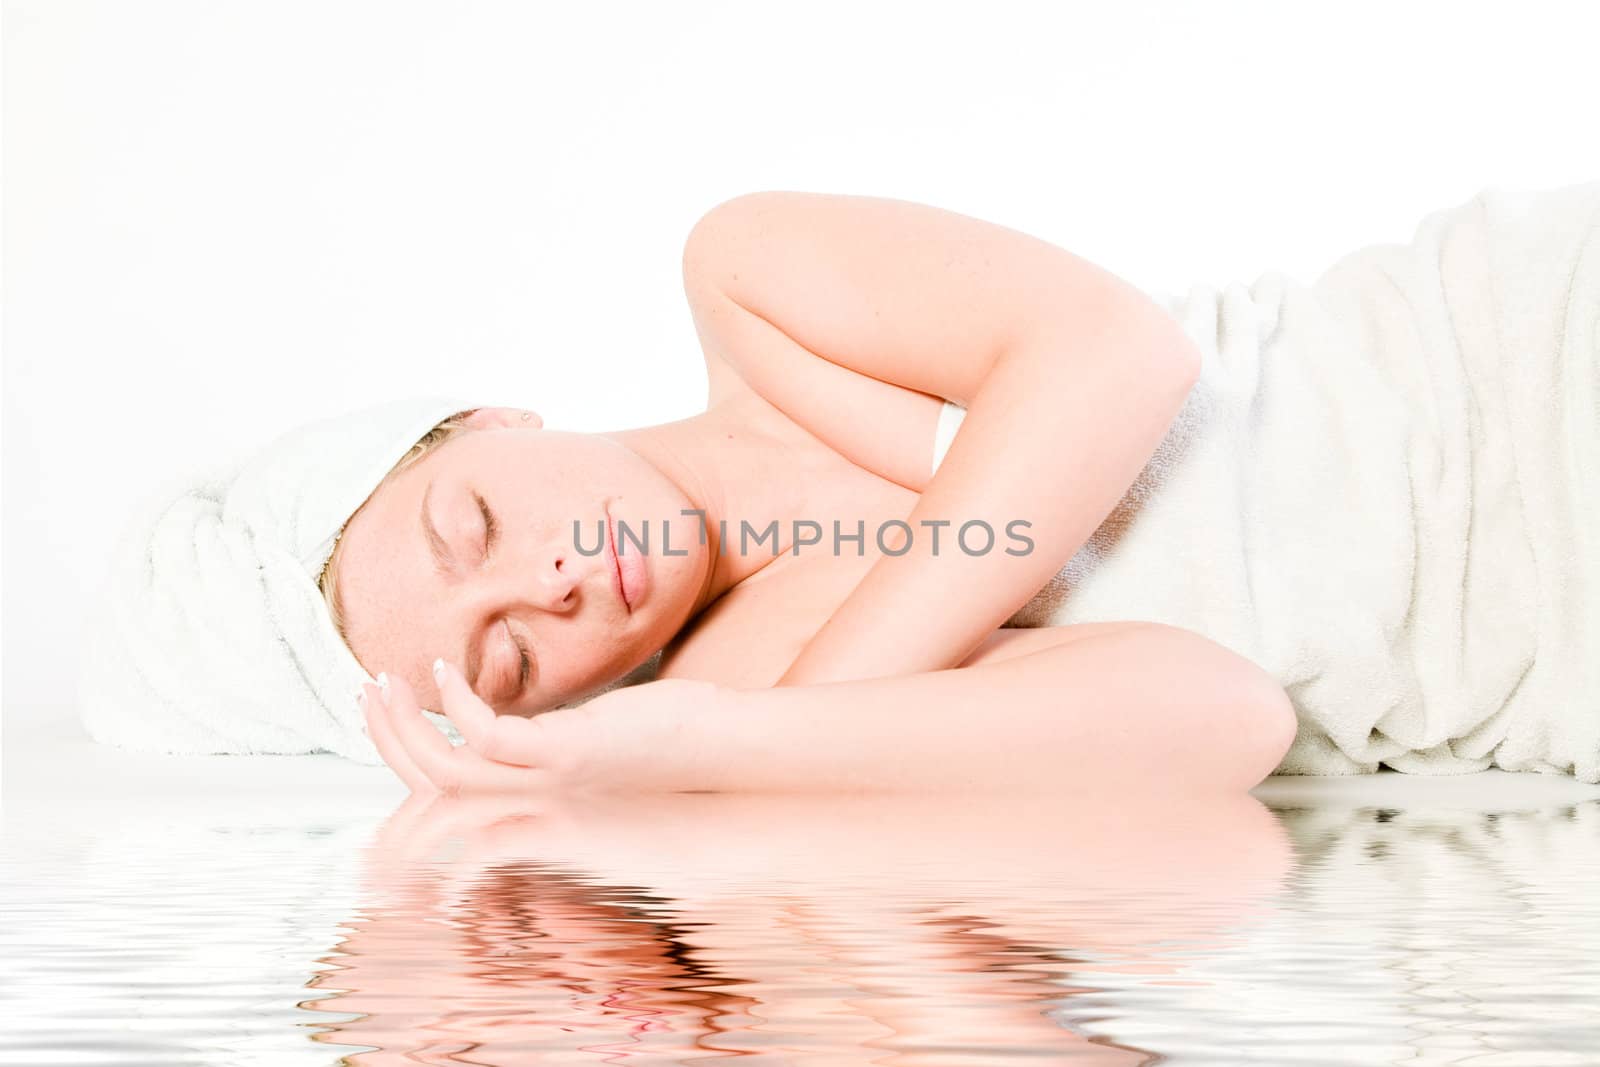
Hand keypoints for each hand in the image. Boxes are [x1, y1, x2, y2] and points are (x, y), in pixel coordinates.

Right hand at [360, 661, 733, 796]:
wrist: (736, 759)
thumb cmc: (685, 754)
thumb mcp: (613, 757)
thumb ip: (571, 753)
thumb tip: (551, 734)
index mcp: (543, 813)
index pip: (453, 812)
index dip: (407, 785)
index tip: (386, 741)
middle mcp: (537, 807)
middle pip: (431, 791)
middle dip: (387, 742)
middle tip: (364, 695)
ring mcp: (549, 784)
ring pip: (442, 769)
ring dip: (400, 724)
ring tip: (380, 680)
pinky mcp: (566, 755)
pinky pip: (486, 734)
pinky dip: (455, 701)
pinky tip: (446, 670)